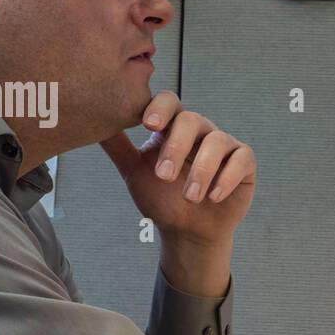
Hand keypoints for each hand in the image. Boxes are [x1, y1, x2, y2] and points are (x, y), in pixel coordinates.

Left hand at [99, 91, 255, 249]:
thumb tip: (89, 122)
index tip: (148, 125)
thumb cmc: (162, 199)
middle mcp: (200, 131)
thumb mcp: (134, 171)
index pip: (169, 103)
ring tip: (190, 197)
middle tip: (165, 176)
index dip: (160, 109)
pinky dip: (227, 177)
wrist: (187, 232)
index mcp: (174, 127)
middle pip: (192, 120)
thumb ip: (117, 146)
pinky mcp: (244, 164)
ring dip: (202, 170)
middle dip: (177, 147)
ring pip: (217, 140)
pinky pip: (242, 159)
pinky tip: (213, 196)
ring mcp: (224, 145)